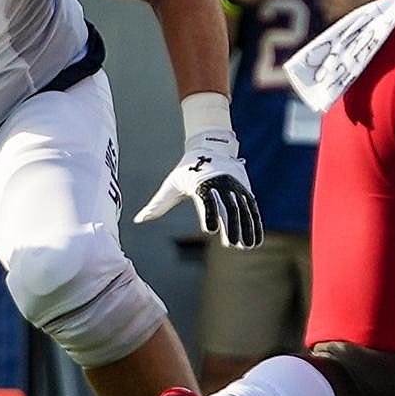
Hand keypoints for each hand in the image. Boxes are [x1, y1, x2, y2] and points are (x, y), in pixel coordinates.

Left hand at [133, 129, 264, 248]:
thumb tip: (138, 220)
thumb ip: (158, 205)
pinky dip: (255, 225)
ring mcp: (235, 188)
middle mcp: (221, 185)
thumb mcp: (171, 184)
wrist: (210, 148)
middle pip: (228, 207)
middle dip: (232, 226)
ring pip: (243, 209)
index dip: (209, 214)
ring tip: (247, 247)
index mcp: (202, 183)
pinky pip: (252, 210)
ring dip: (247, 228)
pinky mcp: (245, 192)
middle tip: (233, 245)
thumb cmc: (187, 170)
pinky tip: (256, 241)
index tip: (210, 230)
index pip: (206, 200)